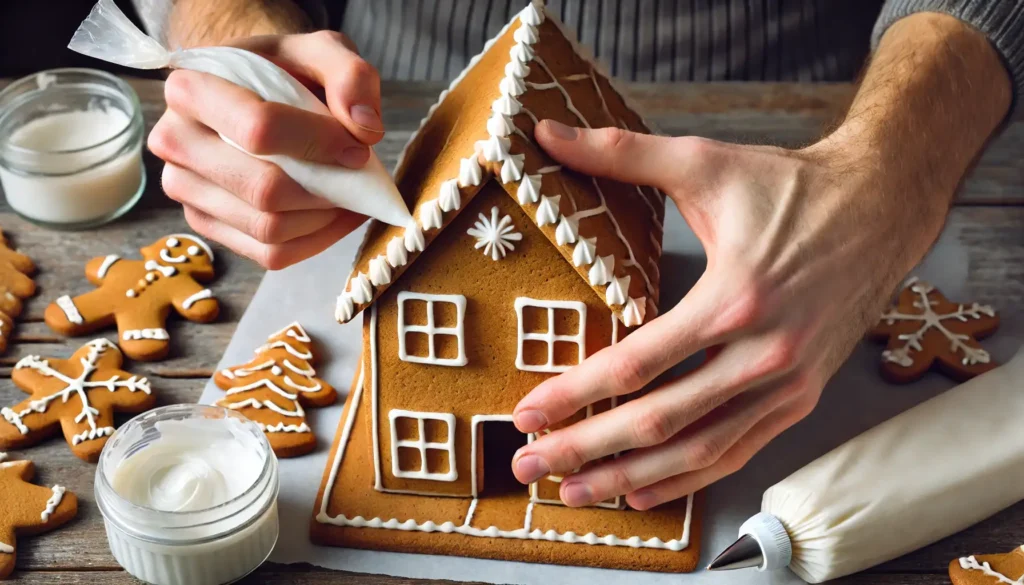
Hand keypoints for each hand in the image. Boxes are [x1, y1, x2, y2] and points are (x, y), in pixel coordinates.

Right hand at [148, 31, 379, 268]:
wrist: (251, 89)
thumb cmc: (284, 71)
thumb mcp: (322, 51)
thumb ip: (350, 75)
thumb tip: (365, 129)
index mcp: (190, 88)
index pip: (259, 130)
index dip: (319, 143)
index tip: (358, 146)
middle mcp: (175, 142)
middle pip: (264, 190)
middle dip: (325, 189)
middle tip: (356, 174)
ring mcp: (185, 190)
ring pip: (268, 229)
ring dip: (322, 217)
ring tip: (348, 193)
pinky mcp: (206, 224)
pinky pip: (270, 254)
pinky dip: (315, 240)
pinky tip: (334, 215)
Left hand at [509, 119, 947, 509]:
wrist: (881, 207)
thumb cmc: (791, 188)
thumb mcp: (705, 163)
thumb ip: (620, 153)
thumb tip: (546, 134)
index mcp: (735, 298)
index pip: (637, 364)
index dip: (575, 395)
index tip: (527, 414)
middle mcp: (765, 354)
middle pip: (661, 421)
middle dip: (588, 450)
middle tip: (532, 467)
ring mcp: (787, 384)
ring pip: (699, 451)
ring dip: (633, 477)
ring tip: (577, 492)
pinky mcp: (801, 398)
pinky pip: (738, 452)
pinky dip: (688, 478)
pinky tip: (643, 489)